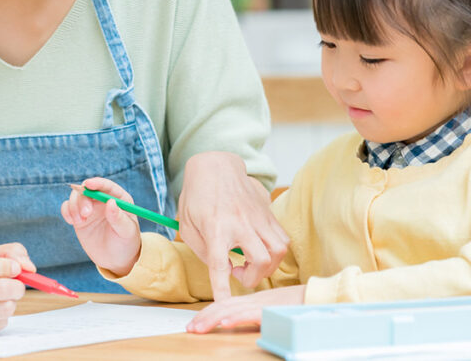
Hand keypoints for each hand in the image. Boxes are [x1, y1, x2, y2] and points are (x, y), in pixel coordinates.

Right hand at [60, 176, 140, 275]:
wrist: (116, 259)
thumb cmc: (126, 243)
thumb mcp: (126, 232)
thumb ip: (118, 218)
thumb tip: (110, 202)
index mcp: (119, 198)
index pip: (107, 186)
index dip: (97, 183)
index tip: (88, 185)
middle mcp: (103, 200)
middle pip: (88, 189)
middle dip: (83, 198)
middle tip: (86, 214)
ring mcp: (90, 207)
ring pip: (76, 197)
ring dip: (74, 206)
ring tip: (79, 222)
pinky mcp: (79, 217)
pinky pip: (68, 207)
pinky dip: (66, 211)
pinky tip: (72, 221)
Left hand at [177, 152, 288, 299]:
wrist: (215, 166)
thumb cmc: (198, 196)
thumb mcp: (188, 225)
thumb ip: (204, 251)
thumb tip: (224, 270)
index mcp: (216, 227)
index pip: (220, 264)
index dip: (223, 288)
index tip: (224, 304)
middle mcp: (241, 222)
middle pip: (262, 260)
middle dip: (254, 276)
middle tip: (239, 273)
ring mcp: (258, 216)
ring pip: (279, 250)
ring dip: (268, 265)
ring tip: (252, 262)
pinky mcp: (268, 212)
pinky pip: (282, 238)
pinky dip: (275, 251)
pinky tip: (260, 248)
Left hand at [187, 285, 305, 332]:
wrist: (320, 296)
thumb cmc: (299, 302)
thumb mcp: (272, 306)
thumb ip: (256, 310)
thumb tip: (237, 319)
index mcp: (253, 298)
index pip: (226, 302)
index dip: (208, 311)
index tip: (195, 322)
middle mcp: (255, 299)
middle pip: (224, 305)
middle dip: (204, 317)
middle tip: (189, 328)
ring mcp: (263, 303)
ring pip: (233, 309)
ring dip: (213, 319)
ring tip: (197, 328)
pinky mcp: (272, 309)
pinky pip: (252, 313)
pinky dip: (237, 317)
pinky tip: (224, 322)